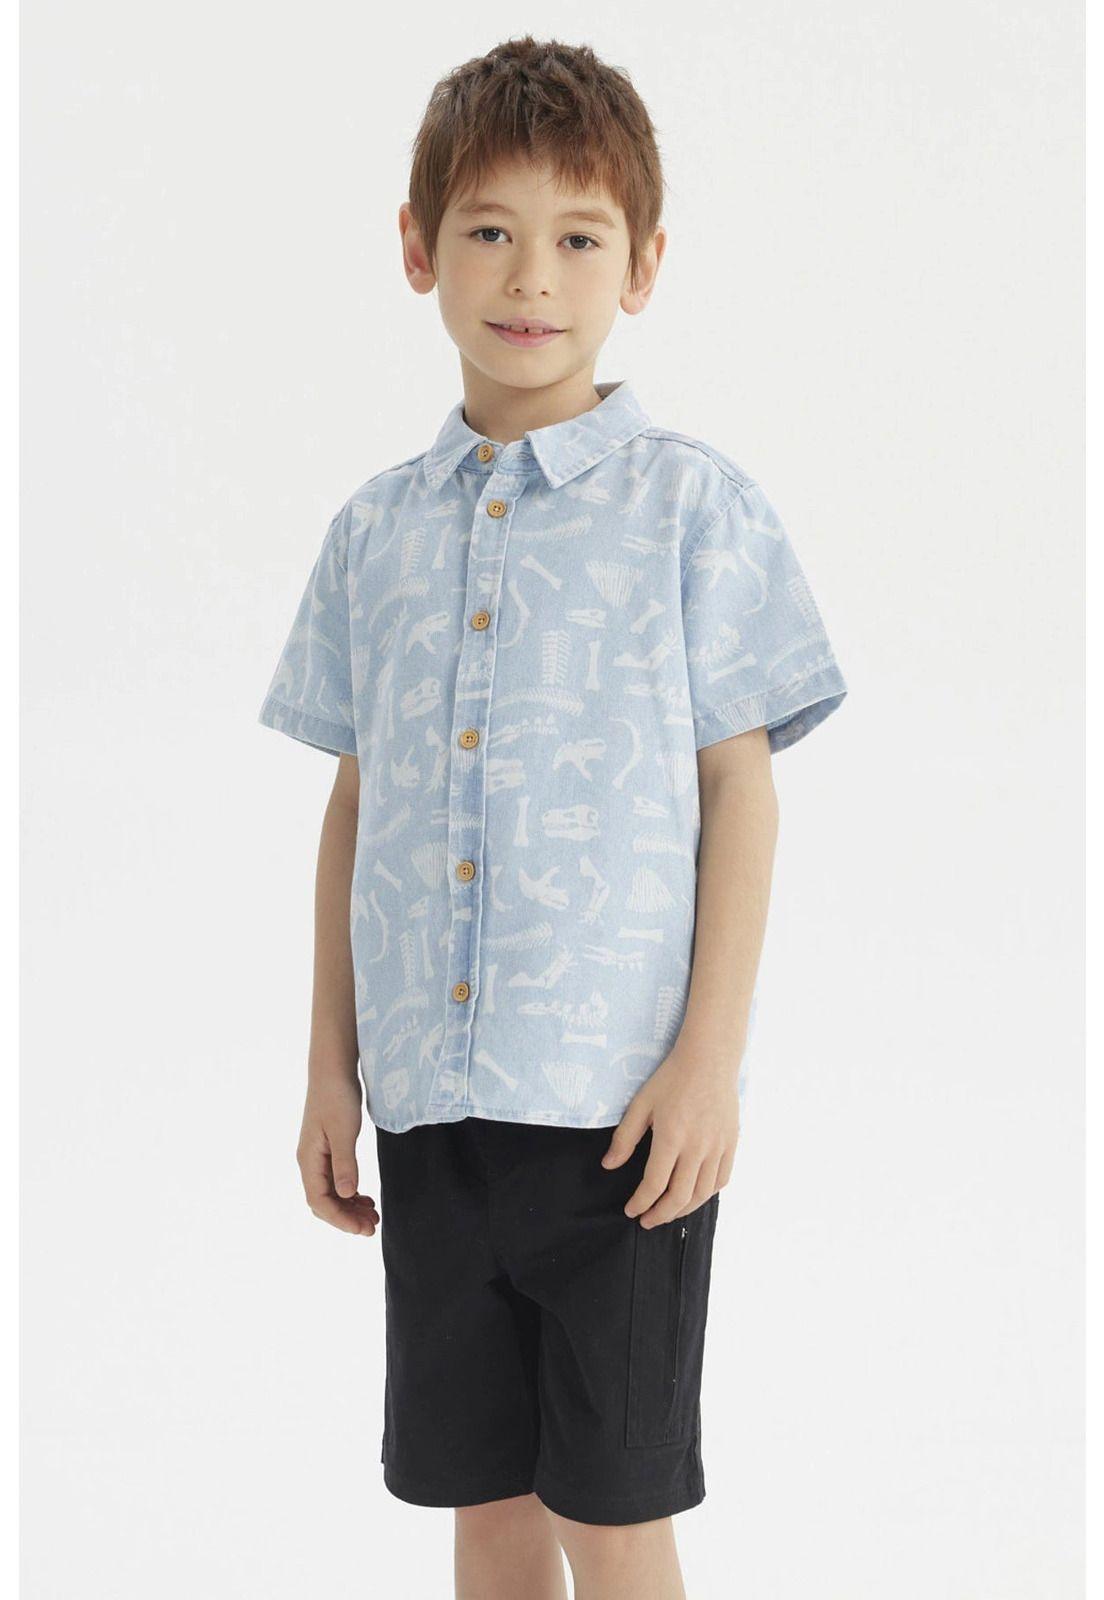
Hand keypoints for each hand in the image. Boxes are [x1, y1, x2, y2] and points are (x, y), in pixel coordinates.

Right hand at [296, 1073, 379, 1235]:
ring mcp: (318, 1156)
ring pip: (331, 1193)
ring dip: (350, 1207)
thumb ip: (345, 1164)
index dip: (340, 1219)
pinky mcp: (328, 1150)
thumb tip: (346, 1195)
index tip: (363, 1229)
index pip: (320, 1202)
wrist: (332, 1070)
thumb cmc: (337, 1097)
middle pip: (324, 1202)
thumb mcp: (344, 1131)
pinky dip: (350, 1193)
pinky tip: (365, 1198)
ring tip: (373, 1215)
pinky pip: (336, 1180)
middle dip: (346, 1217)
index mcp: (309, 1160)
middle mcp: (310, 1162)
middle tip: (373, 1226)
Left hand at [601, 1033, 741, 1226]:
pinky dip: (706, 1194)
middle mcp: (697, 1147)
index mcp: (671, 1137)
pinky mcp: (731, 1144)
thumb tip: (608, 1165)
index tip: (631, 1210)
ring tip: (667, 1212)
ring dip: (683, 1210)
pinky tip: (693, 1195)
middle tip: (647, 1220)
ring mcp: (718, 1147)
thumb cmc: (671, 1079)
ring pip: (702, 1193)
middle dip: (660, 1214)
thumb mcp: (641, 1104)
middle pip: (679, 1197)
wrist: (710, 1060)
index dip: (641, 1203)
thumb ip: (624, 1137)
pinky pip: (721, 1180)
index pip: (654, 1184)